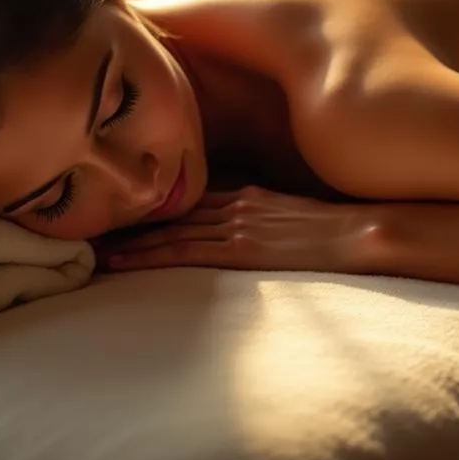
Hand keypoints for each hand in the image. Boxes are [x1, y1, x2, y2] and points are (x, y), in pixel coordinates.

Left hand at [96, 185, 378, 273]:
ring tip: (96, 252)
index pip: (192, 202)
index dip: (158, 211)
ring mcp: (237, 224)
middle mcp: (236, 204)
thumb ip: (270, 219)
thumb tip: (254, 232)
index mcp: (249, 195)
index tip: (128, 216)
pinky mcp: (241, 248)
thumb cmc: (340, 229)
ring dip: (132, 243)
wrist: (363, 232)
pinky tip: (123, 263)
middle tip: (95, 231)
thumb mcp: (297, 215)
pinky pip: (186, 252)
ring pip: (171, 233)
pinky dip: (150, 257)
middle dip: (135, 224)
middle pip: (174, 215)